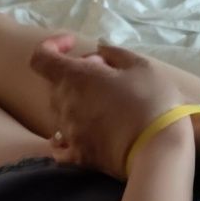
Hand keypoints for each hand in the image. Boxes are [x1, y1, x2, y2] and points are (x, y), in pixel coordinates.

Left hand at [29, 33, 194, 178]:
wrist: (158, 150)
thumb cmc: (152, 101)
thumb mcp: (140, 66)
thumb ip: (114, 54)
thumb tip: (98, 52)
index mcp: (75, 77)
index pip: (41, 58)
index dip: (52, 46)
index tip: (73, 44)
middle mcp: (64, 105)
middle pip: (56, 84)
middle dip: (76, 75)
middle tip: (106, 76)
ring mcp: (68, 133)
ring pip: (61, 112)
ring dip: (77, 103)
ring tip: (106, 105)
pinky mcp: (77, 156)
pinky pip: (61, 144)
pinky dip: (68, 135)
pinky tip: (85, 132)